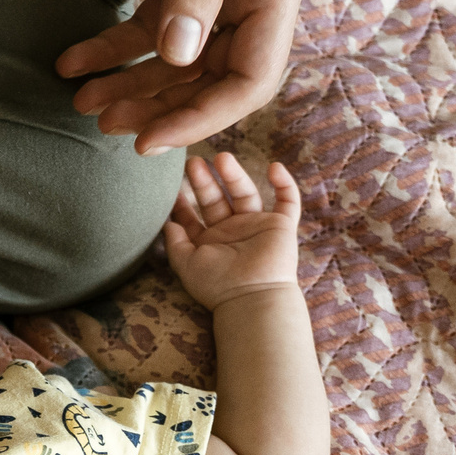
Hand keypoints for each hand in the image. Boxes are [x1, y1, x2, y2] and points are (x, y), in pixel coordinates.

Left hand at [56, 0, 310, 154]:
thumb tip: (180, 57)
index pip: (251, 79)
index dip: (202, 117)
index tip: (148, 139)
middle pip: (212, 77)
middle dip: (157, 104)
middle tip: (98, 121)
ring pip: (181, 56)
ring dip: (133, 81)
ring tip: (80, 99)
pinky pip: (159, 21)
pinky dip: (120, 43)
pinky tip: (76, 57)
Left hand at [163, 152, 301, 309]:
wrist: (251, 297)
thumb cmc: (217, 285)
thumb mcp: (186, 264)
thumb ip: (174, 243)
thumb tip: (167, 223)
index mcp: (209, 242)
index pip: (194, 216)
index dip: (182, 201)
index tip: (170, 186)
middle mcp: (232, 232)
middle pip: (216, 199)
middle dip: (204, 181)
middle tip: (192, 162)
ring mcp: (256, 227)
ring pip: (245, 193)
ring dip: (234, 175)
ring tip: (221, 157)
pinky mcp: (281, 227)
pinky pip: (288, 201)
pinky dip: (285, 183)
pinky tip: (274, 167)